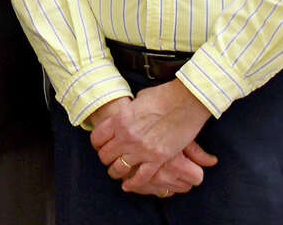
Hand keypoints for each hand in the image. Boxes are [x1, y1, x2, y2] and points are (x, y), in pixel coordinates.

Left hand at [91, 79, 216, 193]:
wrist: (185, 100)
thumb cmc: (162, 96)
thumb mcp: (137, 101)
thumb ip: (128, 113)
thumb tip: (126, 116)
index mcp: (119, 120)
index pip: (97, 138)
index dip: (97, 144)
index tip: (101, 146)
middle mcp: (126, 136)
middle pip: (106, 155)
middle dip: (106, 159)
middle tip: (109, 160)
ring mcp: (141, 149)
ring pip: (119, 168)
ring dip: (116, 172)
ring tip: (117, 172)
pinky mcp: (158, 158)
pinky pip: (141, 177)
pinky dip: (133, 183)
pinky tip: (128, 186)